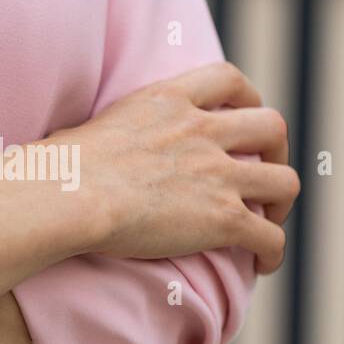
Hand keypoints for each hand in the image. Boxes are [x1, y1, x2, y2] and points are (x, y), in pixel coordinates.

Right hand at [53, 62, 297, 273]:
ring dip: (282, 203)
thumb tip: (72, 147)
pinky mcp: (222, 218)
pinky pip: (269, 236)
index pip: (228, 79)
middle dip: (276, 151)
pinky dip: (273, 251)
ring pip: (284, 181)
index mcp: (170, 100)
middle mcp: (202, 130)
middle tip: (264, 172)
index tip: (246, 115)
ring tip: (268, 222)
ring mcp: (217, 174)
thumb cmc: (59, 168)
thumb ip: (109, 132)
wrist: (70, 193)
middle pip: (271, 127)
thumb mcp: (93, 126)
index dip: (248, 98)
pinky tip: (263, 265)